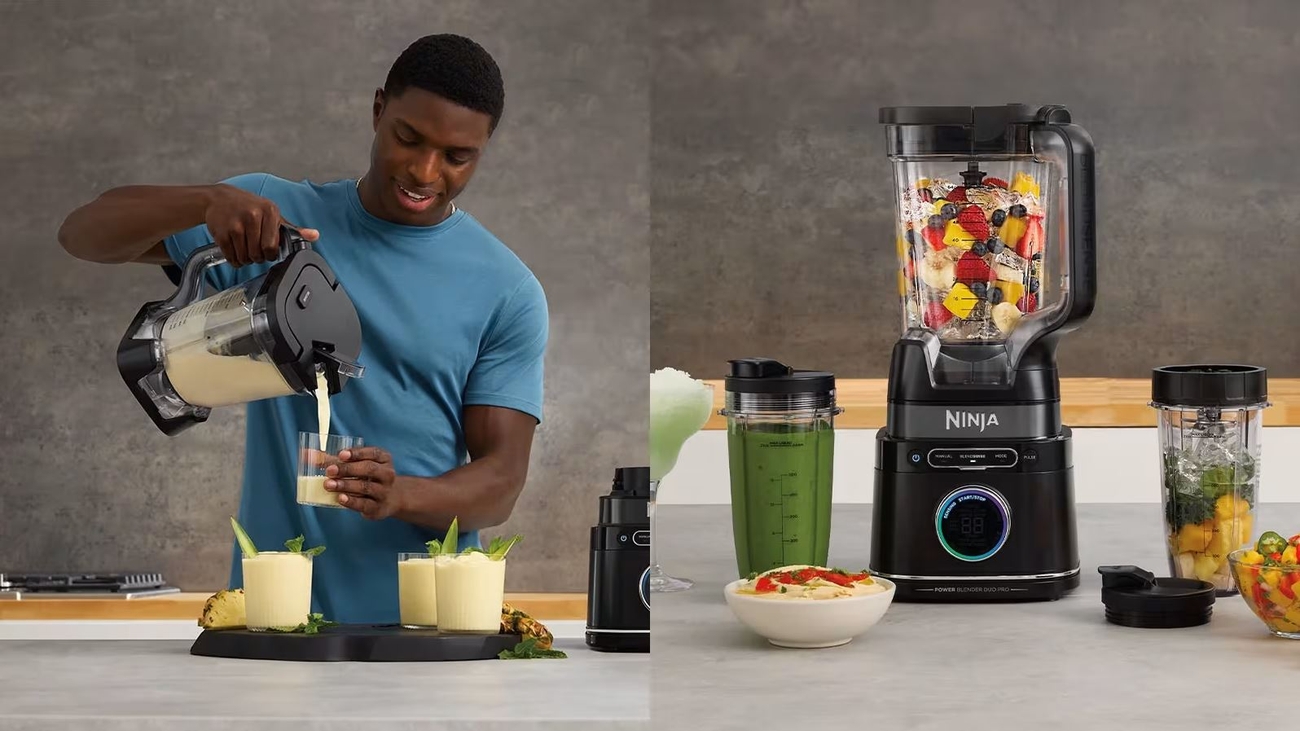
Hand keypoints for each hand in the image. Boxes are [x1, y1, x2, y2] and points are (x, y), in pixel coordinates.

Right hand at [203, 184, 318, 266]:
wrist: (219, 198)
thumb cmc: (248, 206)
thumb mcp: (272, 213)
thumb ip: (292, 228)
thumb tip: (314, 235)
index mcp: (269, 211)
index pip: (273, 246)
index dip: (271, 253)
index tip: (268, 249)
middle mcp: (253, 216)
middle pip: (259, 254)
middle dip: (257, 257)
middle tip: (254, 247)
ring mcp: (236, 224)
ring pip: (245, 258)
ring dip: (245, 258)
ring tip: (244, 246)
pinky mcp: (221, 233)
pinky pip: (231, 257)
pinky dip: (233, 258)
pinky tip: (234, 247)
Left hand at [325, 447, 399, 519]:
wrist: (390, 499)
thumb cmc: (367, 477)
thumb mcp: (356, 465)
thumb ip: (333, 460)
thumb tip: (307, 454)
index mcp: (383, 459)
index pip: (373, 453)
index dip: (357, 453)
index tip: (341, 455)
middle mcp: (387, 474)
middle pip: (368, 469)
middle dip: (347, 469)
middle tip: (329, 471)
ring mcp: (383, 492)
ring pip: (365, 487)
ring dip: (345, 485)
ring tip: (328, 484)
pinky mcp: (377, 508)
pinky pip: (364, 504)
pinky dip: (351, 501)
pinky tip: (340, 498)